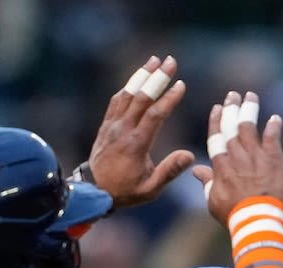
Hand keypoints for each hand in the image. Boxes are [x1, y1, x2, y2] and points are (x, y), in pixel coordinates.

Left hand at [85, 55, 196, 208]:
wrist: (93, 191)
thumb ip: (169, 171)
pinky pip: (117, 101)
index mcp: (136, 144)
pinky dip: (128, 87)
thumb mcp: (150, 189)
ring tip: (154, 60)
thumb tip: (189, 155)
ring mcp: (112, 126)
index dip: (169, 98)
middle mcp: (122, 130)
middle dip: (157, 77)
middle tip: (171, 61)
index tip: (181, 84)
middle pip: (141, 98)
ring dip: (141, 76)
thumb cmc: (125, 191)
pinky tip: (137, 79)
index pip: (154, 115)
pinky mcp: (106, 125)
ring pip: (127, 94)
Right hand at [193, 92, 282, 225]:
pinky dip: (273, 126)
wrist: (258, 220)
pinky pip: (272, 138)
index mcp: (221, 166)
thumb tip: (196, 170)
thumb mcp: (213, 201)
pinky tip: (275, 118)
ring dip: (249, 109)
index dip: (217, 121)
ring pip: (249, 127)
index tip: (217, 108)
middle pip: (231, 127)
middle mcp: (236, 157)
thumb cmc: (234, 214)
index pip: (216, 137)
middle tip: (232, 95)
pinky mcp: (273, 159)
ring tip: (250, 96)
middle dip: (231, 108)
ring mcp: (255, 156)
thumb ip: (207, 182)